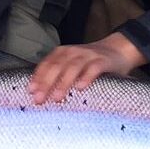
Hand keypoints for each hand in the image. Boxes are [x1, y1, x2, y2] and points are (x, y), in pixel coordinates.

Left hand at [27, 33, 147, 104]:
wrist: (118, 49)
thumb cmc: (91, 62)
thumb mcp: (73, 64)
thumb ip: (60, 73)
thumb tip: (41, 92)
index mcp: (63, 53)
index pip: (47, 64)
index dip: (38, 77)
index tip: (31, 91)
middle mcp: (74, 52)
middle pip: (57, 66)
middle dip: (46, 83)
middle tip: (40, 99)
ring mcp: (89, 55)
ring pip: (73, 67)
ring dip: (63, 82)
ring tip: (57, 97)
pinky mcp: (103, 61)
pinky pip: (93, 68)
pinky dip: (86, 77)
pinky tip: (80, 87)